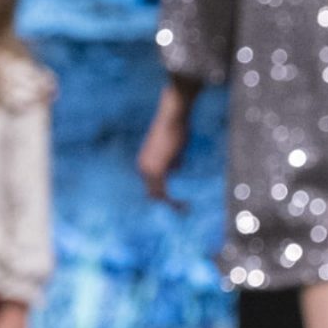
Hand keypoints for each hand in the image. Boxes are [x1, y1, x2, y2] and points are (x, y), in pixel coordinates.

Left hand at [137, 87, 191, 206]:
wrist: (172, 117)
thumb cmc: (175, 128)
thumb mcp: (174, 149)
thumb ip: (172, 162)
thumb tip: (176, 171)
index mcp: (144, 163)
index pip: (151, 186)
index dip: (163, 197)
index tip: (175, 203)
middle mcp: (142, 168)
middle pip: (153, 194)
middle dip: (167, 204)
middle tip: (181, 210)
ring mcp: (148, 170)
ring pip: (158, 195)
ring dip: (171, 204)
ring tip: (184, 210)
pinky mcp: (157, 171)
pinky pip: (164, 192)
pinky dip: (173, 201)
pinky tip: (184, 205)